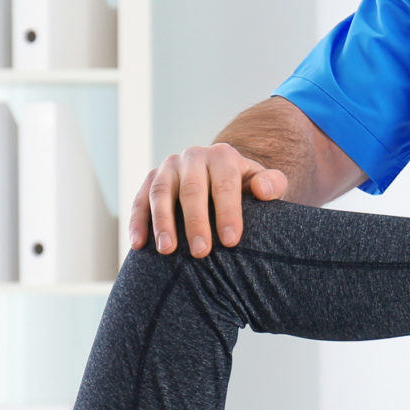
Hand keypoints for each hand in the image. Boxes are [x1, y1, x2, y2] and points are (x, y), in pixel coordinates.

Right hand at [129, 143, 291, 257]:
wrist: (218, 178)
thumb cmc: (244, 189)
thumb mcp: (262, 184)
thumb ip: (272, 184)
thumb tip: (263, 190)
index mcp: (223, 156)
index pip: (225, 183)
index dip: (228, 212)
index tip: (231, 241)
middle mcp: (193, 157)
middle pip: (192, 189)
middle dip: (196, 222)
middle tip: (201, 252)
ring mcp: (168, 167)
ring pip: (161, 192)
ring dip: (162, 222)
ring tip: (167, 250)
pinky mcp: (149, 180)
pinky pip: (139, 200)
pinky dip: (137, 222)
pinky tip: (138, 245)